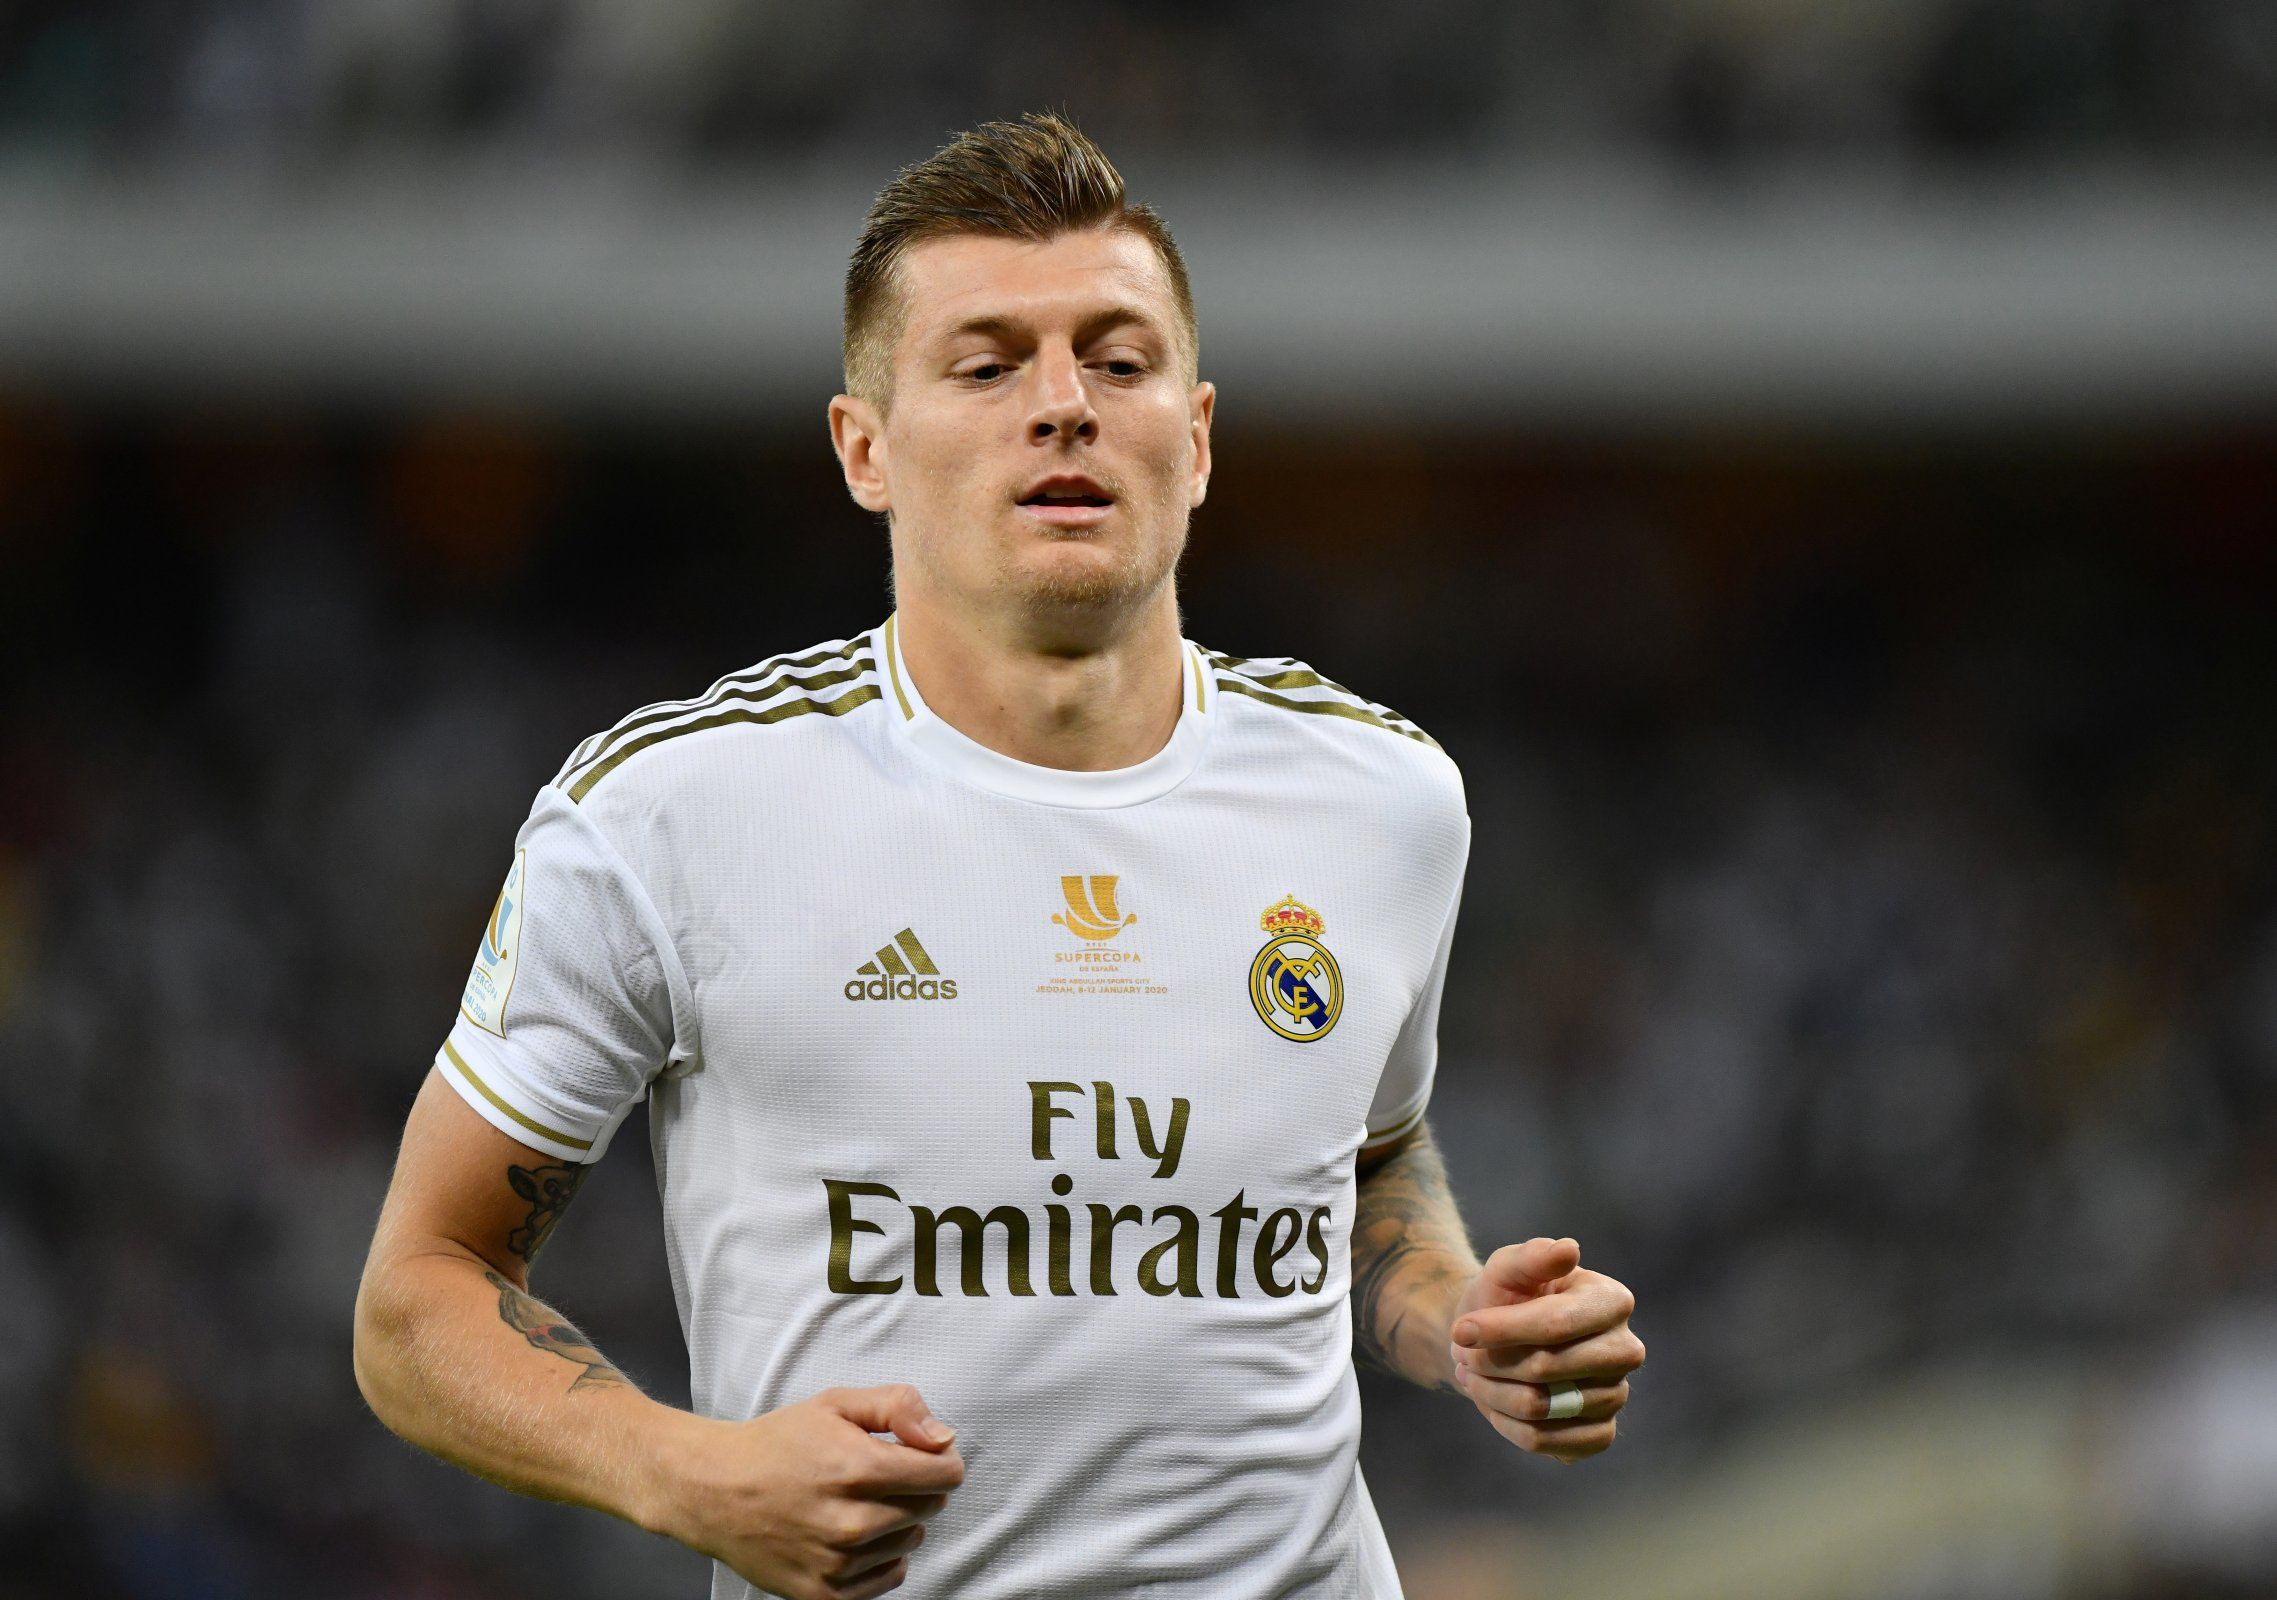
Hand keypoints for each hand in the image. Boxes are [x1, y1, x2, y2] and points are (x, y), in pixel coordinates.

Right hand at [650, 1384, 966, 1599]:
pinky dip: (881, 1557)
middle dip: (915, 1488)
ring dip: (897, 1522)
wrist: (714, 1491)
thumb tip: (945, 1438)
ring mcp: (838, 1563)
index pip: (945, 1475)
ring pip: (910, 1542)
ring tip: (857, 1504)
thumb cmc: (778, 1444)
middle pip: (930, 1508)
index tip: (919, 1456)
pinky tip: (853, 1535)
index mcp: (859, 1468)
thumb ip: (898, 1409)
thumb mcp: (836, 1404)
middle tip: (876, 1477)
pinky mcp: (825, 1595)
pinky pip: (888, 1577)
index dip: (939, 1460)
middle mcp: (852, 1522)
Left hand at [1447, 1238, 1642, 1464]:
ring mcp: (1617, 1395)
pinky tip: (1493, 1401)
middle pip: (1547, 1368)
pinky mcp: (1600, 1433)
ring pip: (1540, 1407)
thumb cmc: (1506, 1297)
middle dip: (1492, 1362)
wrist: (1497, 1340)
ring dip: (1490, 1392)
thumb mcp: (1508, 1268)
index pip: (1556, 1324)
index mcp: (1612, 1301)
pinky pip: (1546, 1442)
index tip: (1459, 1330)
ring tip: (1473, 1373)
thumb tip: (1568, 1249)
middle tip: (1464, 1353)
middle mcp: (1625, 1350)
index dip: (1502, 1329)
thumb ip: (1532, 1257)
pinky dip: (1506, 1424)